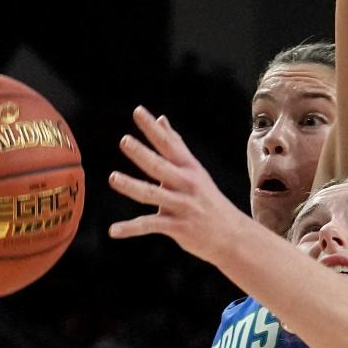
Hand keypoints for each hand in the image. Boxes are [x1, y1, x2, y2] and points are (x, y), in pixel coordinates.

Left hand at [108, 106, 249, 267]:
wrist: (233, 236)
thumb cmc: (209, 201)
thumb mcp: (195, 171)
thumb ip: (175, 146)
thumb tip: (160, 119)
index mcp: (189, 168)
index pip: (169, 144)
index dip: (153, 129)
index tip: (138, 111)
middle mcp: (187, 185)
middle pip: (160, 167)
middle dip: (143, 154)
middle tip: (125, 141)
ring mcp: (183, 206)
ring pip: (153, 194)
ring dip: (132, 186)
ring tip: (113, 178)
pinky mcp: (179, 228)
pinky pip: (150, 226)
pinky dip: (131, 229)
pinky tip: (114, 231)